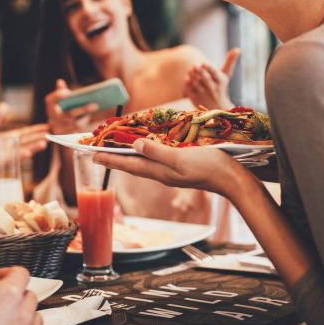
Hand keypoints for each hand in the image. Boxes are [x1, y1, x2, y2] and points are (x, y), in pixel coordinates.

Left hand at [0, 124, 48, 186]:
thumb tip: (5, 105)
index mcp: (10, 138)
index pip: (26, 133)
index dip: (37, 130)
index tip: (48, 126)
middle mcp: (13, 147)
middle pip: (29, 141)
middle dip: (40, 137)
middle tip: (52, 133)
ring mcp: (10, 155)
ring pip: (25, 149)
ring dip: (35, 147)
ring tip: (44, 143)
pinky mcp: (5, 162)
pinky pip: (15, 158)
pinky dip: (22, 155)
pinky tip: (29, 152)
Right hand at [45, 79, 97, 133]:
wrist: (58, 126)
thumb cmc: (62, 108)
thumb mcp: (60, 99)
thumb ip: (60, 91)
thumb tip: (59, 81)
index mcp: (50, 106)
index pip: (51, 100)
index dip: (58, 96)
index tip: (68, 92)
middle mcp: (51, 118)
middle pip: (68, 115)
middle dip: (82, 110)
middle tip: (95, 105)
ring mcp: (58, 129)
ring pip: (75, 125)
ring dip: (86, 118)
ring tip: (95, 109)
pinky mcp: (65, 136)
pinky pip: (77, 132)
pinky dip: (85, 125)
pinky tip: (92, 119)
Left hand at [94, 138, 250, 202]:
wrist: (233, 179)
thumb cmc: (209, 167)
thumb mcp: (181, 158)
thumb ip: (158, 152)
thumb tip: (134, 145)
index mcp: (160, 172)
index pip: (128, 165)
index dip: (109, 159)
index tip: (90, 155)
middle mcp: (162, 173)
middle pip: (132, 164)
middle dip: (113, 157)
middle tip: (96, 151)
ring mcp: (171, 171)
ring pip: (143, 162)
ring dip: (127, 155)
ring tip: (114, 149)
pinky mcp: (180, 167)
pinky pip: (155, 159)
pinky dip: (144, 152)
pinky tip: (145, 148)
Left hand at [184, 47, 240, 109]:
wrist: (217, 108)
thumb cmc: (220, 86)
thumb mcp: (226, 75)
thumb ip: (230, 62)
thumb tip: (238, 49)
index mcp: (221, 82)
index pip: (215, 74)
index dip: (209, 69)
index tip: (204, 63)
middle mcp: (213, 89)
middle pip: (205, 79)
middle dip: (200, 72)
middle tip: (195, 65)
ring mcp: (204, 95)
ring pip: (196, 84)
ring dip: (192, 76)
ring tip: (191, 70)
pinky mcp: (195, 100)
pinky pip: (190, 90)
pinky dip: (188, 84)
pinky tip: (187, 78)